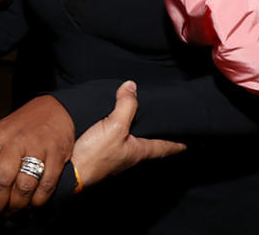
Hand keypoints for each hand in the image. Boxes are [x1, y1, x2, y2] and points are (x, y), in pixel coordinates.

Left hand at [0, 95, 73, 214]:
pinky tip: (31, 205)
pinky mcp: (56, 155)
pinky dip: (37, 202)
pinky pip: (45, 186)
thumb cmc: (23, 125)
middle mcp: (15, 140)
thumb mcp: (1, 130)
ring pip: (23, 186)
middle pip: (0, 177)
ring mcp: (37, 147)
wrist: (57, 108)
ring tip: (11, 213)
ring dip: (16, 206)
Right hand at [71, 81, 185, 187]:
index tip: (189, 141)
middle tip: (167, 125)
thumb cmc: (95, 156)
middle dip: (159, 135)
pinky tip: (114, 125)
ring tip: (143, 121)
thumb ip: (125, 106)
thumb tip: (131, 86)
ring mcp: (116, 155)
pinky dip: (121, 131)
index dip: (177, 143)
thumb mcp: (115, 127)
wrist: (70, 172)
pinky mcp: (101, 153)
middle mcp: (130, 154)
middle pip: (150, 143)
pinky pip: (116, 139)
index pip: (165, 146)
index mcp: (139, 150)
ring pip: (133, 141)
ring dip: (139, 132)